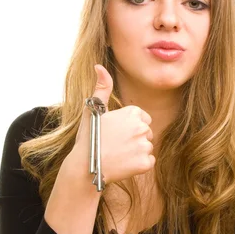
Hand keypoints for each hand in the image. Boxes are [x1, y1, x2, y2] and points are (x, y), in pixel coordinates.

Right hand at [72, 64, 154, 183]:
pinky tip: (124, 164)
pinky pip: (149, 162)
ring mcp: (144, 146)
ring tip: (118, 155)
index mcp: (132, 113)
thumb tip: (99, 66)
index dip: (130, 127)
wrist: (85, 168)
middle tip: (116, 145)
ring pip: (148, 147)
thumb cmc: (89, 138)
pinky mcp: (146, 163)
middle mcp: (141, 127)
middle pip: (146, 133)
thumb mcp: (93, 110)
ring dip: (136, 152)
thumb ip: (101, 88)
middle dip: (135, 139)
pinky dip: (139, 165)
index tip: (117, 134)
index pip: (143, 119)